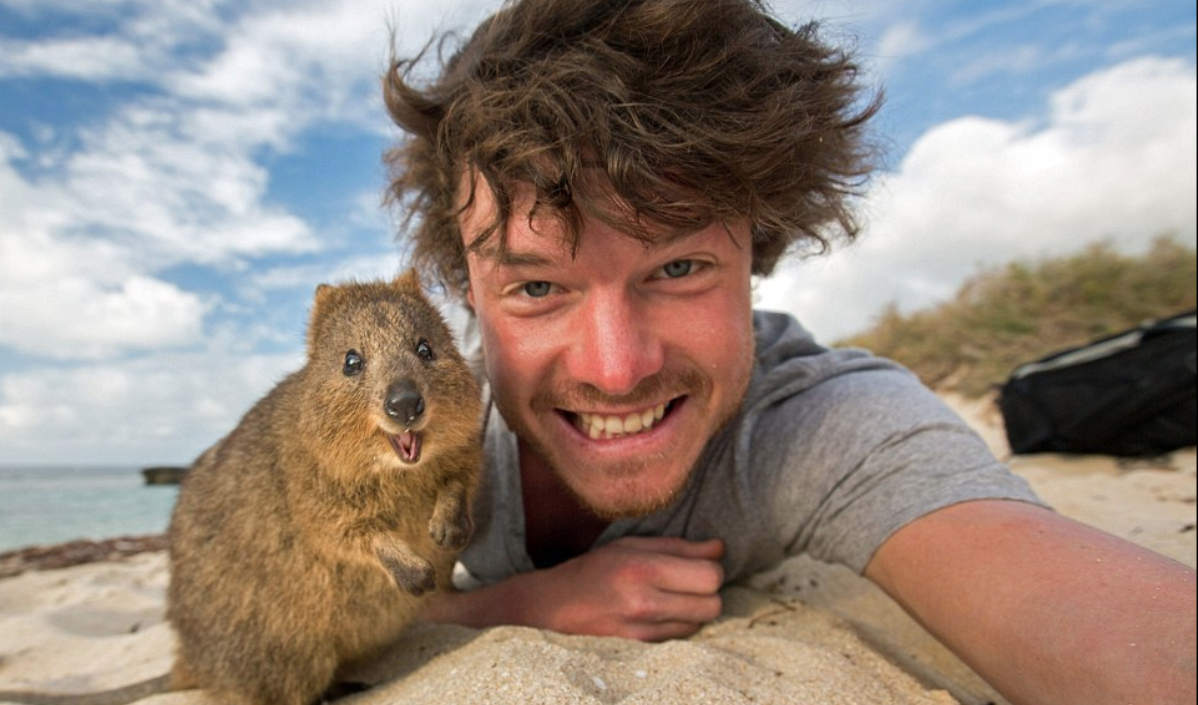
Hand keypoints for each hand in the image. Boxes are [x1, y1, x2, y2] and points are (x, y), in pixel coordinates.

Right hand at [424, 536, 725, 640]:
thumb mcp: (632, 544)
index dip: (712, 569)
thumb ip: (678, 547)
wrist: (555, 605)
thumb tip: (719, 548)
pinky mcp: (640, 648)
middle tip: (691, 582)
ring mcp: (642, 630)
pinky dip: (680, 625)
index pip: (709, 576)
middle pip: (712, 605)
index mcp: (643, 568)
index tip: (702, 564)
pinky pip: (681, 637)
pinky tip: (662, 613)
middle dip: (708, 592)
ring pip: (700, 624)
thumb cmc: (595, 568)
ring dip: (695, 610)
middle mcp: (644, 602)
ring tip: (675, 597)